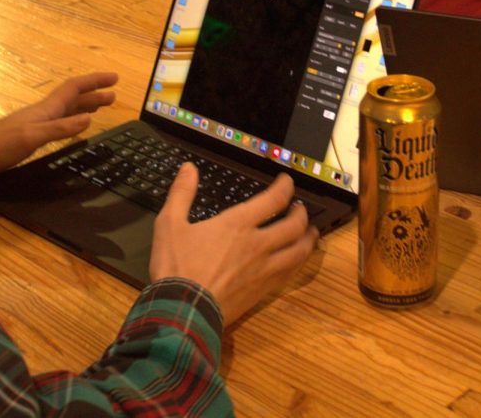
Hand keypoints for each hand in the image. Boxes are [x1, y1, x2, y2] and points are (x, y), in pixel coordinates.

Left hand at [0, 72, 116, 176]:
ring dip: (85, 105)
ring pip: (67, 109)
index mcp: (46, 110)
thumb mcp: (32, 137)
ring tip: (101, 106)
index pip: (75, 88)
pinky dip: (72, 120)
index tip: (114, 78)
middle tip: (114, 94)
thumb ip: (60, 128)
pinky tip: (74, 127)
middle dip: (94, 93)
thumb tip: (89, 119)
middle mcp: (43, 112)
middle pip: (73, 97)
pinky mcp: (30, 135)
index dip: (95, 81)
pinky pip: (59, 121)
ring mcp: (36, 123)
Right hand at [149, 164, 318, 325]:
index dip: (285, 187)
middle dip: (301, 213)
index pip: (274, 199)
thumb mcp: (170, 224)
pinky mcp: (263, 290)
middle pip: (294, 225)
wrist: (184, 311)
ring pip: (299, 250)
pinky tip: (297, 260)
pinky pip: (290, 272)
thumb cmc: (176, 266)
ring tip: (310, 231)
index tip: (287, 181)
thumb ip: (181, 193)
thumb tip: (189, 168)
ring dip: (308, 238)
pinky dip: (299, 261)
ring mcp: (264, 269)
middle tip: (300, 208)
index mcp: (237, 224)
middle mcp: (258, 244)